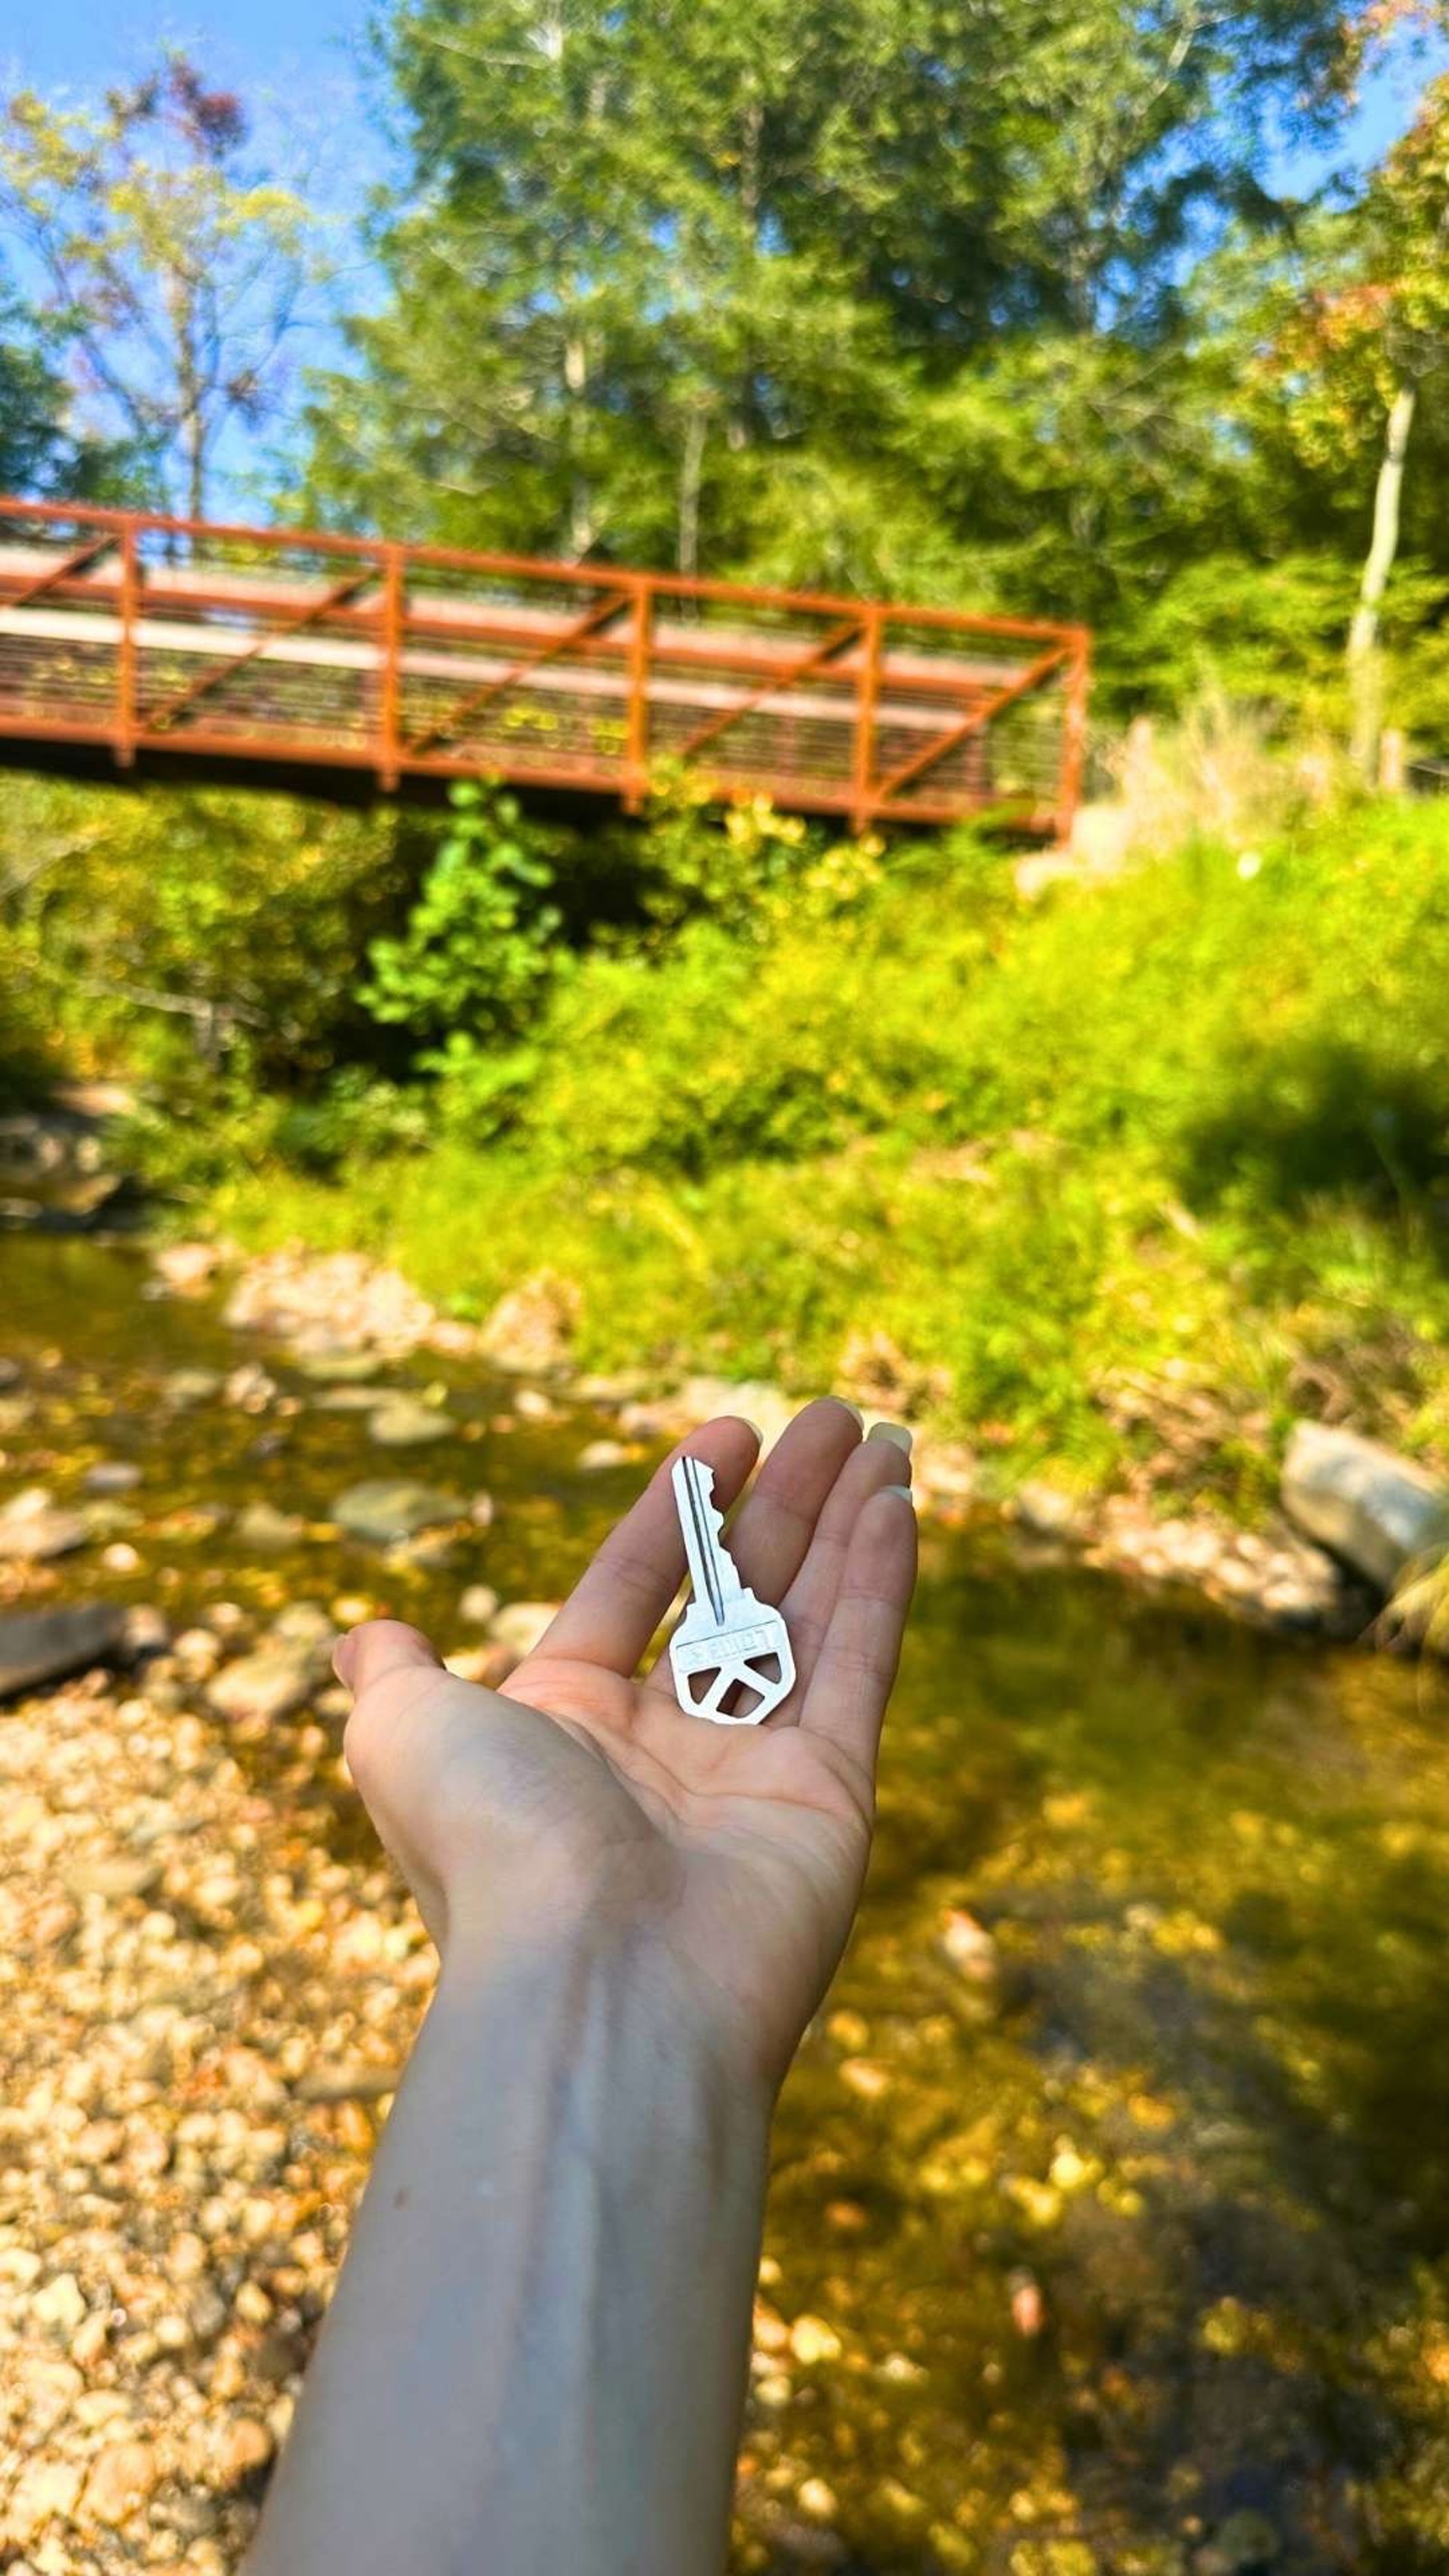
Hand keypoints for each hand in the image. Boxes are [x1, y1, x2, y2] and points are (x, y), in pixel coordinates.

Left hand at [334, 1400, 915, 2088]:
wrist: (596, 1978)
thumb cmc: (493, 1845)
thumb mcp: (403, 1736)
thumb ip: (396, 1676)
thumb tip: (359, 1639)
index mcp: (564, 1729)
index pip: (630, 1588)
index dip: (677, 1509)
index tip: (729, 1432)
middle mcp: (662, 1750)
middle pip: (734, 1594)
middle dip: (784, 1502)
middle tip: (832, 1416)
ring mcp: (753, 1774)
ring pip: (808, 1621)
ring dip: (845, 1524)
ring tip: (883, 1435)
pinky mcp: (829, 1798)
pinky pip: (858, 1667)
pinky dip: (880, 1584)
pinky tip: (897, 1505)